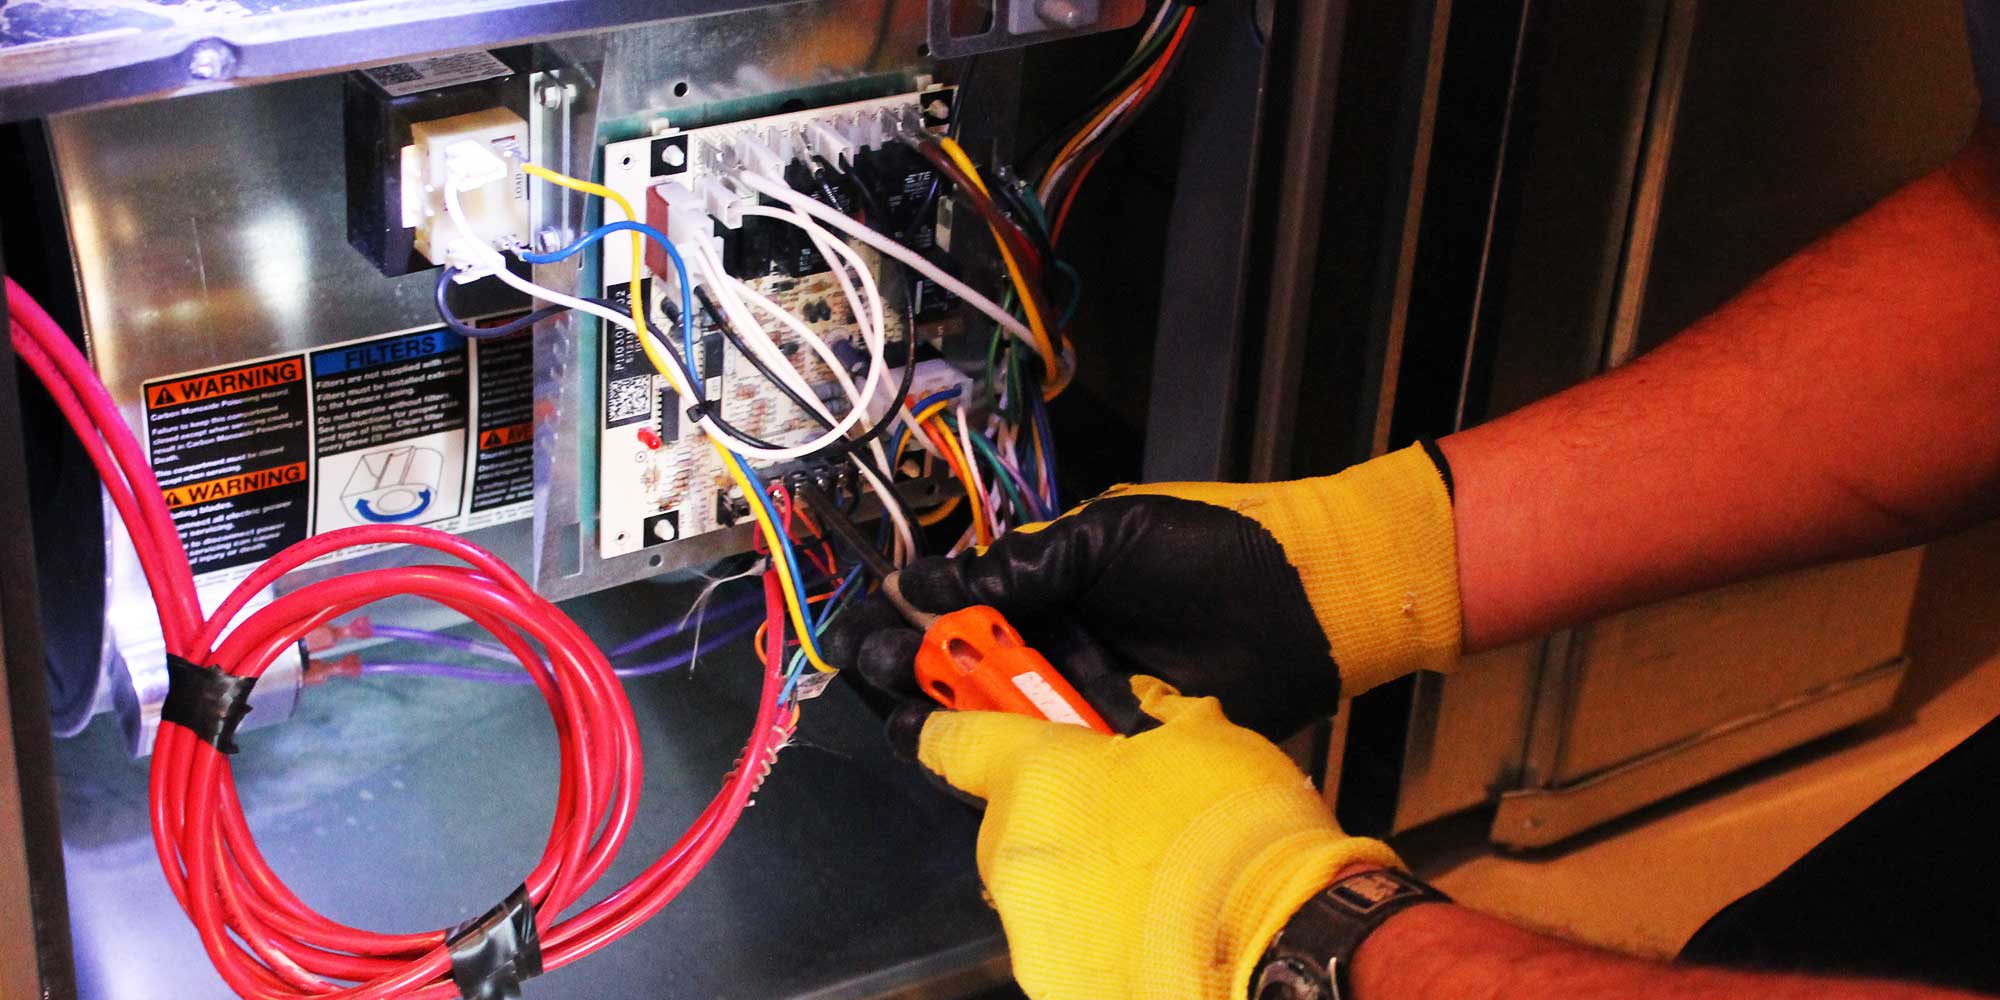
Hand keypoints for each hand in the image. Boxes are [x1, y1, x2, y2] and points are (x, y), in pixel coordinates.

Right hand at [824, 443, 1462, 738]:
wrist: (1302, 603)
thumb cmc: (1208, 551)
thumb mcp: (1104, 538)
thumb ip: (1023, 567)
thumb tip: (931, 586)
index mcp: (1046, 586)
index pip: (954, 605)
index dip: (901, 618)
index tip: (860, 629)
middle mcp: (1055, 644)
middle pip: (959, 668)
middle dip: (907, 669)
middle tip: (873, 669)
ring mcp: (1082, 699)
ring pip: (995, 719)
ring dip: (944, 717)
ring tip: (903, 714)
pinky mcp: (1116, 749)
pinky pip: (1052, 759)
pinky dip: (1009, 757)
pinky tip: (966, 752)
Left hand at [897, 676, 1402, 999]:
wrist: (1275, 942)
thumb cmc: (1237, 827)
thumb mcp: (1207, 737)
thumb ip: (1154, 721)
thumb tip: (1145, 708)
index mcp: (1037, 774)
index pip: (955, 740)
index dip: (948, 727)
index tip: (940, 724)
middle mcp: (1013, 849)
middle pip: (1005, 824)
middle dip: (1045, 817)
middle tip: (1110, 818)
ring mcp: (1028, 925)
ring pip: (1033, 889)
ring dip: (1070, 881)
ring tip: (1144, 884)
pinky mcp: (1051, 982)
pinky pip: (1059, 942)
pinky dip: (1091, 935)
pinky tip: (1146, 929)